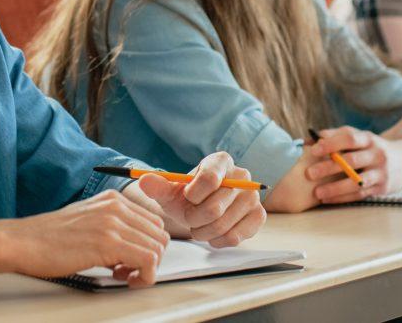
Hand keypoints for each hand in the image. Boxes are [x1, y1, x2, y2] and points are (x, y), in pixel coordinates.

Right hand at [0, 189, 169, 286]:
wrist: (22, 242)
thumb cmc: (48, 238)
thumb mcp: (87, 220)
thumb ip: (112, 226)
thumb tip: (134, 245)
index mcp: (112, 199)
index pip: (153, 222)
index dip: (148, 246)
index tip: (131, 259)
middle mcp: (116, 206)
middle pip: (160, 235)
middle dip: (150, 258)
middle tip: (128, 270)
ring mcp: (113, 223)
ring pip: (157, 249)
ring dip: (146, 269)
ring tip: (123, 275)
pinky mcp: (108, 243)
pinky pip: (148, 261)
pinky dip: (143, 276)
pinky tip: (123, 278)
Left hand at [136, 152, 265, 247]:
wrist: (202, 209)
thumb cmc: (187, 197)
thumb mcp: (170, 191)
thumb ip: (157, 186)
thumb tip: (143, 180)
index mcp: (220, 161)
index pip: (209, 179)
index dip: (192, 195)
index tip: (187, 197)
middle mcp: (242, 175)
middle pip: (214, 207)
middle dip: (194, 218)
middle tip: (190, 217)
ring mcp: (253, 196)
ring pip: (222, 224)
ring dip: (203, 231)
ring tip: (199, 225)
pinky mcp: (258, 216)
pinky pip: (235, 236)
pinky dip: (217, 240)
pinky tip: (212, 233)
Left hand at [305, 126, 401, 202]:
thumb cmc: (370, 147)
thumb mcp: (358, 136)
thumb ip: (335, 135)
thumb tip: (310, 138)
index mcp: (368, 139)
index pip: (350, 138)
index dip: (331, 144)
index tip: (314, 150)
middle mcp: (377, 155)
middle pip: (351, 161)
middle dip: (329, 168)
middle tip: (309, 173)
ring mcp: (381, 173)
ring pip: (356, 182)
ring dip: (335, 188)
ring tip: (317, 192)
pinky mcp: (382, 188)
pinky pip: (360, 194)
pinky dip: (342, 198)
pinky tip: (327, 199)